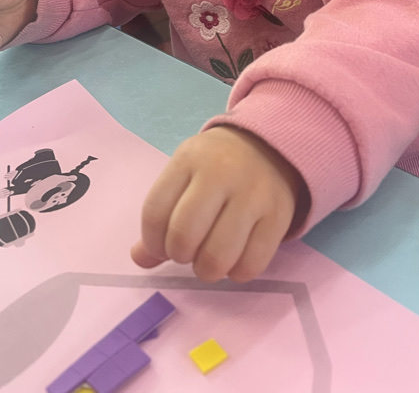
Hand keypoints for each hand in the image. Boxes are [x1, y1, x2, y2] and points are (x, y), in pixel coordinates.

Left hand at [131, 126, 301, 282]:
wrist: (270, 146)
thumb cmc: (216, 165)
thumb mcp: (184, 174)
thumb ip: (160, 215)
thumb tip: (140, 258)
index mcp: (190, 159)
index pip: (154, 212)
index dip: (151, 242)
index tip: (161, 246)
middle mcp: (221, 173)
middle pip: (184, 236)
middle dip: (179, 256)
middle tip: (188, 252)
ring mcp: (253, 195)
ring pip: (217, 256)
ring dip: (206, 269)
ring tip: (209, 259)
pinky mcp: (278, 217)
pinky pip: (251, 265)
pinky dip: (236, 273)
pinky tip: (234, 259)